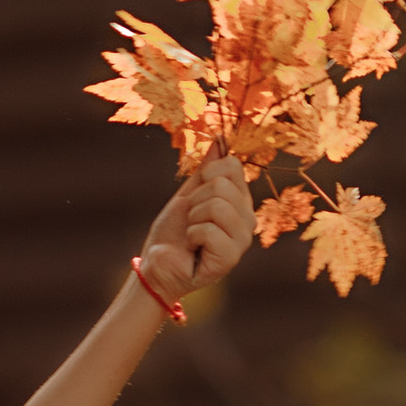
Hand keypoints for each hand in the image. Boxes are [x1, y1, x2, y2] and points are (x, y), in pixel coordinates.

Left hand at [139, 153, 254, 303]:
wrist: (158, 264)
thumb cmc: (173, 233)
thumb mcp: (187, 195)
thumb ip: (204, 172)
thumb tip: (219, 142)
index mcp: (240, 201)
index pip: (232, 165)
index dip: (206, 173)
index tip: (195, 194)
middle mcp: (248, 218)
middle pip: (222, 185)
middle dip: (195, 200)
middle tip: (190, 219)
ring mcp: (242, 239)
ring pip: (218, 206)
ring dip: (193, 218)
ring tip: (191, 233)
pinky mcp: (231, 257)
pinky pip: (210, 230)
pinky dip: (192, 235)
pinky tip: (193, 247)